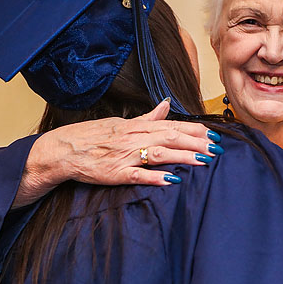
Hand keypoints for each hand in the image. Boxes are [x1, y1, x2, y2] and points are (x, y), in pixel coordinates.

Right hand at [12, 99, 220, 206]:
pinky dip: (156, 176)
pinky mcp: (116, 173)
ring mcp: (125, 155)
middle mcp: (134, 138)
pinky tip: (173, 180)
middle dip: (198, 143)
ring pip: (160, 153)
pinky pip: (139, 174)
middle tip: (219, 149)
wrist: (63, 150)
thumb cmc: (93, 137)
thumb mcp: (122, 123)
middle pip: (172, 137)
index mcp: (137, 126)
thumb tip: (167, 104)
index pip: (173, 126)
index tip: (216, 136)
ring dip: (184, 157)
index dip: (196, 131)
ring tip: (205, 161)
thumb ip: (148, 117)